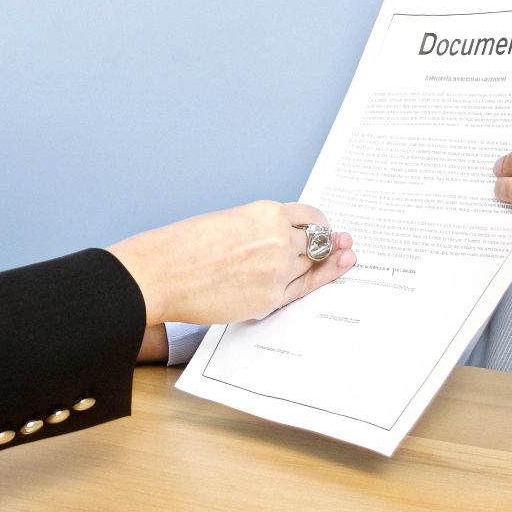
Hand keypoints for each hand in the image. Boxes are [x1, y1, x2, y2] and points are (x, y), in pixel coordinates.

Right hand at [108, 200, 355, 327]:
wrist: (164, 273)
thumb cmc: (184, 246)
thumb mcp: (228, 222)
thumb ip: (257, 229)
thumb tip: (277, 239)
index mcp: (267, 213)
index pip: (310, 217)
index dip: (320, 224)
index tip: (325, 229)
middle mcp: (279, 240)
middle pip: (317, 243)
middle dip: (327, 245)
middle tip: (344, 245)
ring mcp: (278, 271)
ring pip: (312, 267)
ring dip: (324, 264)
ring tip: (346, 258)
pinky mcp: (270, 299)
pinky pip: (301, 291)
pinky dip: (315, 282)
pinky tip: (327, 277)